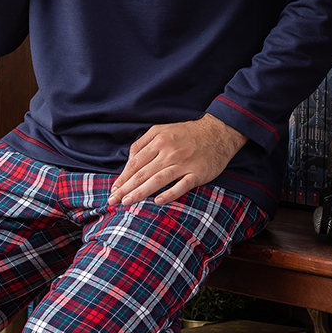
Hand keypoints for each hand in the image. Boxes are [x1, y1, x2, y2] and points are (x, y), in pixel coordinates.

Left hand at [109, 114, 246, 207]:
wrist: (219, 131)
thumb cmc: (186, 133)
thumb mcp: (162, 130)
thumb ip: (143, 144)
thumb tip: (128, 161)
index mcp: (158, 141)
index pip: (135, 163)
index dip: (122, 177)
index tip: (113, 189)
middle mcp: (169, 152)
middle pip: (142, 173)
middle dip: (125, 188)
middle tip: (113, 200)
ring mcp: (184, 163)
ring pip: (158, 180)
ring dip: (140, 192)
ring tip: (127, 202)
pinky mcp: (198, 173)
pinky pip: (182, 186)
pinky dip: (169, 194)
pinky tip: (157, 202)